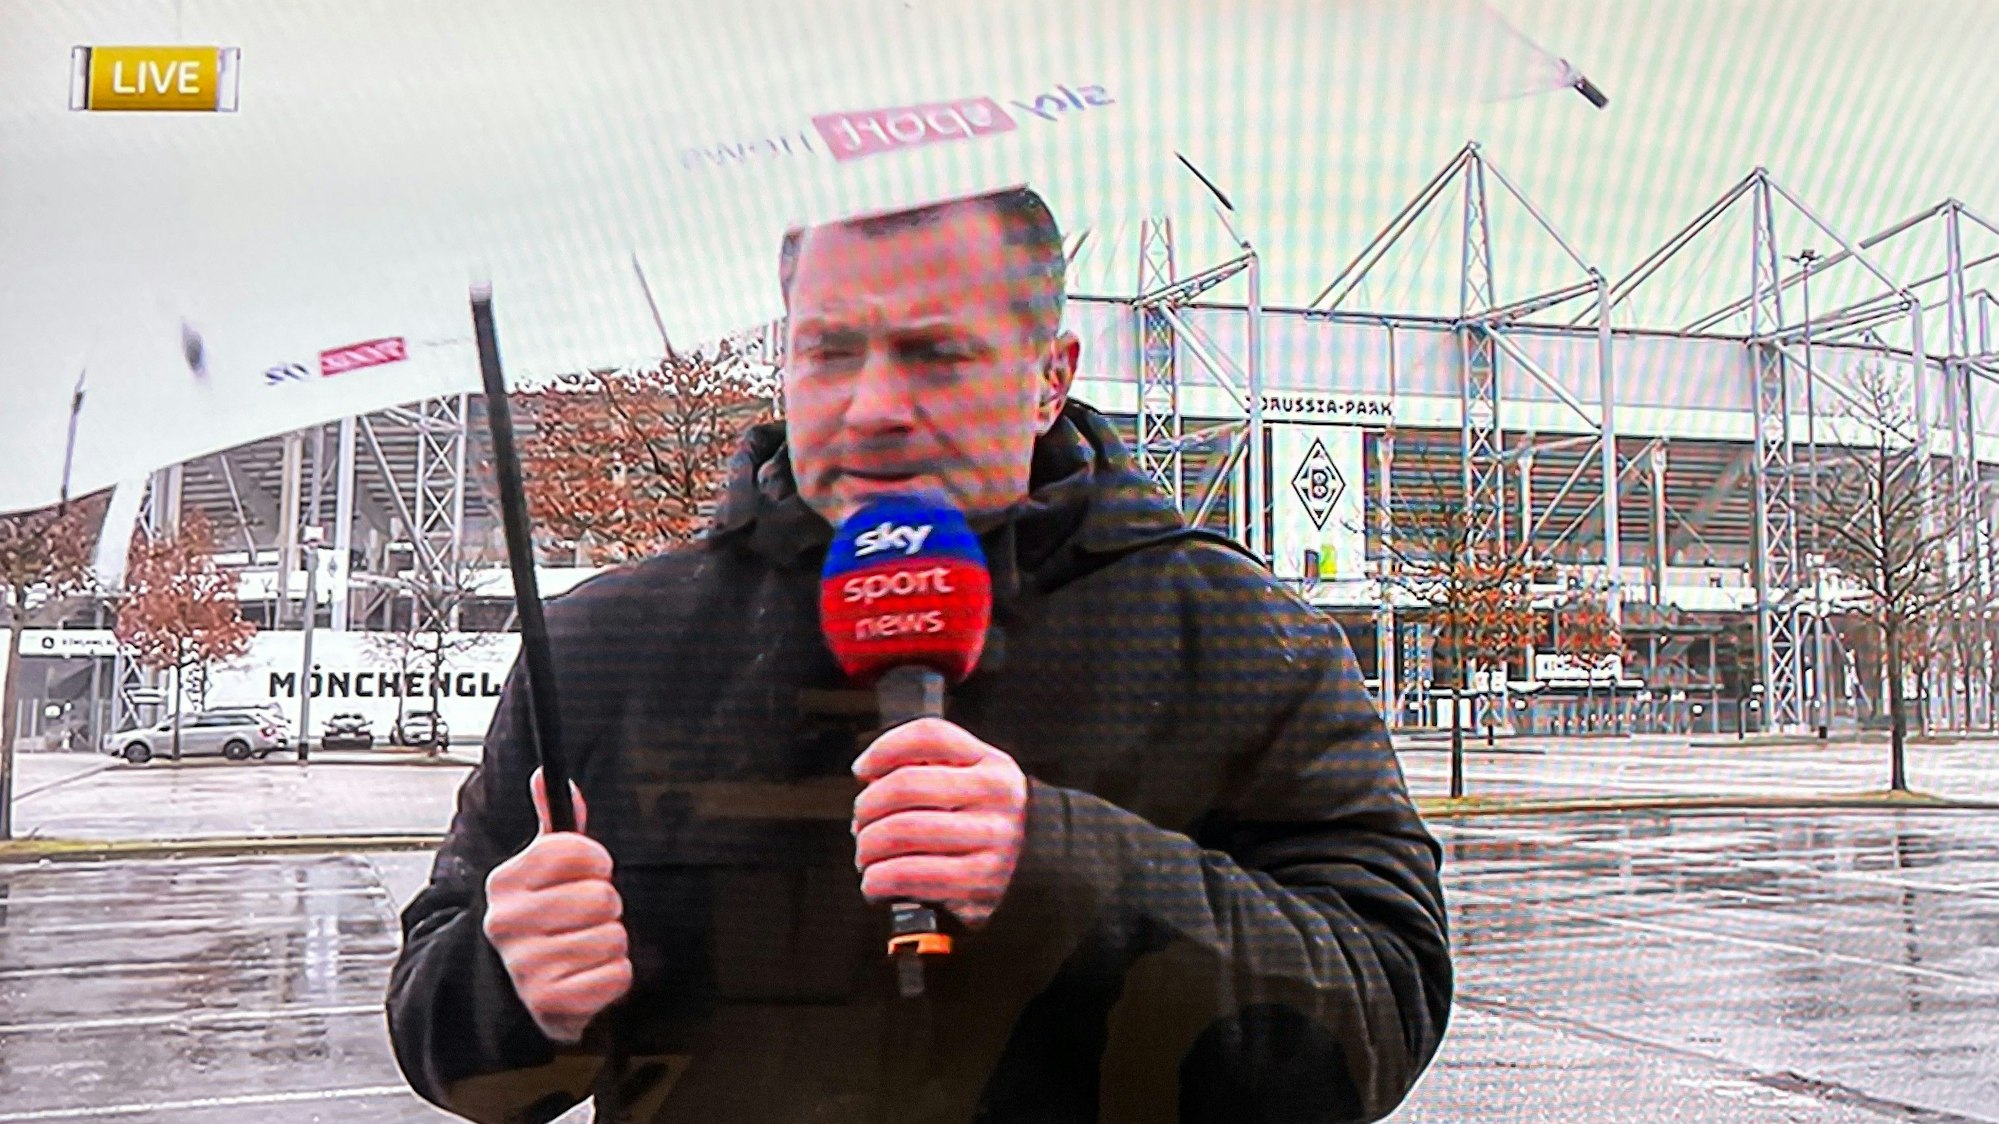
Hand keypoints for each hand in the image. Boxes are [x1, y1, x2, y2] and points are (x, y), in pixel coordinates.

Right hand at [482, 768, 632, 1043]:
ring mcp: (525, 964)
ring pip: (612, 936)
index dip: (595, 861)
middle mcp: (507, 921)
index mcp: (506, 881)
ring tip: (586, 948)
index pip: (575, 850)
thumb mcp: (541, 872)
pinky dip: (614, 978)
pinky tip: (590, 976)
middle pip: (601, 895)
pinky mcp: (549, 1002)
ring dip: (610, 945)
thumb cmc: (541, 925)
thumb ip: (553, 824)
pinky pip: (616, 976)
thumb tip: (546, 775)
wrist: (514, 994)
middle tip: (586, 919)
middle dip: (606, 908)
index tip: (590, 873)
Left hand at [852, 718, 1027, 929]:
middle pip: (905, 785)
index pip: (929, 736)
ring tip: (867, 854)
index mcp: (992, 766)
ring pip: (901, 830)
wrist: (1033, 870)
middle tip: (861, 824)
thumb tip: (869, 774)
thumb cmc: (983, 823)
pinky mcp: (977, 885)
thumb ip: (930, 766)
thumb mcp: (973, 780)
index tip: (862, 770)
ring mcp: (991, 842)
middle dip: (867, 806)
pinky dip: (878, 879)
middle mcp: (997, 798)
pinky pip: (908, 874)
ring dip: (868, 846)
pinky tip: (876, 881)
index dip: (884, 748)